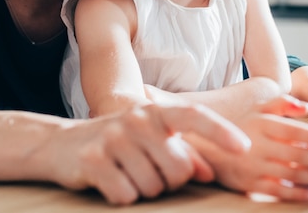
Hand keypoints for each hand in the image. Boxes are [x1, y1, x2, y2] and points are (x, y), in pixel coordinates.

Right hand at [45, 103, 250, 204]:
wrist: (63, 144)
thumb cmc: (119, 143)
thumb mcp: (151, 141)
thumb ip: (182, 152)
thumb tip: (209, 173)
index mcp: (156, 112)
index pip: (194, 117)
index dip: (221, 132)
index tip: (244, 147)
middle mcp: (137, 120)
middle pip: (178, 169)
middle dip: (170, 181)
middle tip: (149, 170)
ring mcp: (114, 138)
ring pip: (153, 186)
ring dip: (144, 189)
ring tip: (126, 172)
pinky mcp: (93, 160)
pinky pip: (126, 194)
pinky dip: (122, 195)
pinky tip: (110, 181)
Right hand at [188, 95, 307, 201]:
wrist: (201, 141)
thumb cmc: (236, 120)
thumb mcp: (255, 104)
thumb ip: (281, 102)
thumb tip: (304, 106)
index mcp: (262, 123)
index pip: (295, 130)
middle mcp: (258, 145)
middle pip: (298, 154)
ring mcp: (253, 166)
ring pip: (291, 174)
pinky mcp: (248, 183)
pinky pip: (277, 191)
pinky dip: (297, 194)